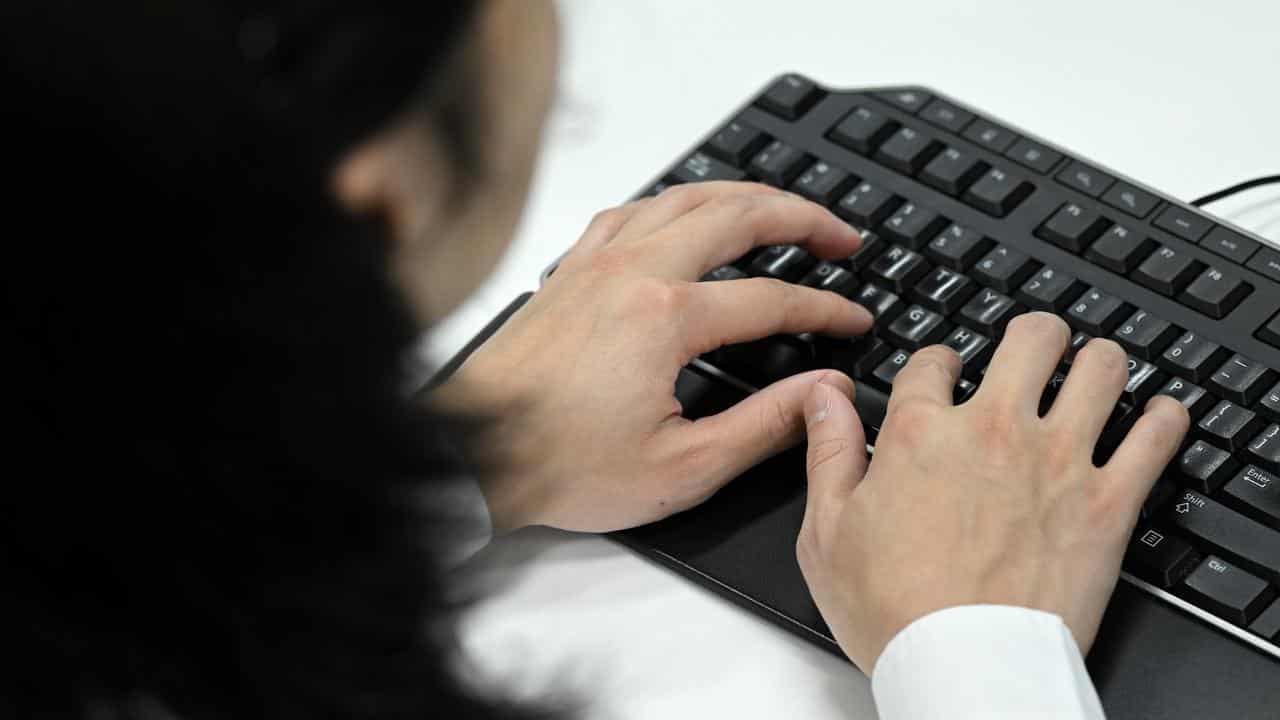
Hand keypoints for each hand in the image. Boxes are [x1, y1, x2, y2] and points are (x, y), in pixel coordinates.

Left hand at [435, 181, 873, 532]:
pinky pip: (631, 210)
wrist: (473, 453)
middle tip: (842, 235)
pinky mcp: (569, 271)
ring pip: (684, 197)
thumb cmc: (560, 464)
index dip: (824, 309)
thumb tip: (820, 392)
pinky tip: (685, 213)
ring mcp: (596, 263)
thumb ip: (763, 425)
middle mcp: (633, 273)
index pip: (771, 298)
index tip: (853, 321)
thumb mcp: (682, 467)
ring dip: (744, 194)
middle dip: (802, 217)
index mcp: (666, 318)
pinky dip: (674, 201)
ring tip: (782, 208)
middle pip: (737, 216)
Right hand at [795, 313, 1189, 672]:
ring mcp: (1059, 461)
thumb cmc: (894, 611)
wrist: (966, 668)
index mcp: (922, 433)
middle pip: (1032, 339)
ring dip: (1097, 361)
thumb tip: (822, 396)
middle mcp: (995, 431)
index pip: (934, 360)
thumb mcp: (827, 531)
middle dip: (1034, 336)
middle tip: (1034, 348)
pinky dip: (1164, 417)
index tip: (944, 373)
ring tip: (1092, 370)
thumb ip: (827, 452)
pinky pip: (1158, 435)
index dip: (937, 361)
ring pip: (1100, 368)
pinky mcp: (1110, 502)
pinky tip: (1157, 416)